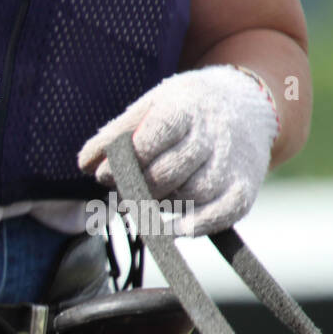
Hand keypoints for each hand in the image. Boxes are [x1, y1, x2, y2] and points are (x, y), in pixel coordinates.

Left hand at [78, 65, 279, 236]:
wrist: (247, 103)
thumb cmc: (185, 110)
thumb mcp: (149, 106)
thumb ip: (115, 134)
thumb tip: (85, 164)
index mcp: (185, 110)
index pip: (151, 140)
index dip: (123, 161)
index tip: (104, 173)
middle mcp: (212, 136)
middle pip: (167, 173)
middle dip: (137, 187)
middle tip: (124, 189)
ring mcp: (230, 164)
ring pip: (191, 195)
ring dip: (163, 204)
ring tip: (151, 196)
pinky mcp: (244, 188)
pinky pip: (223, 214)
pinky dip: (198, 226)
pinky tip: (174, 229)